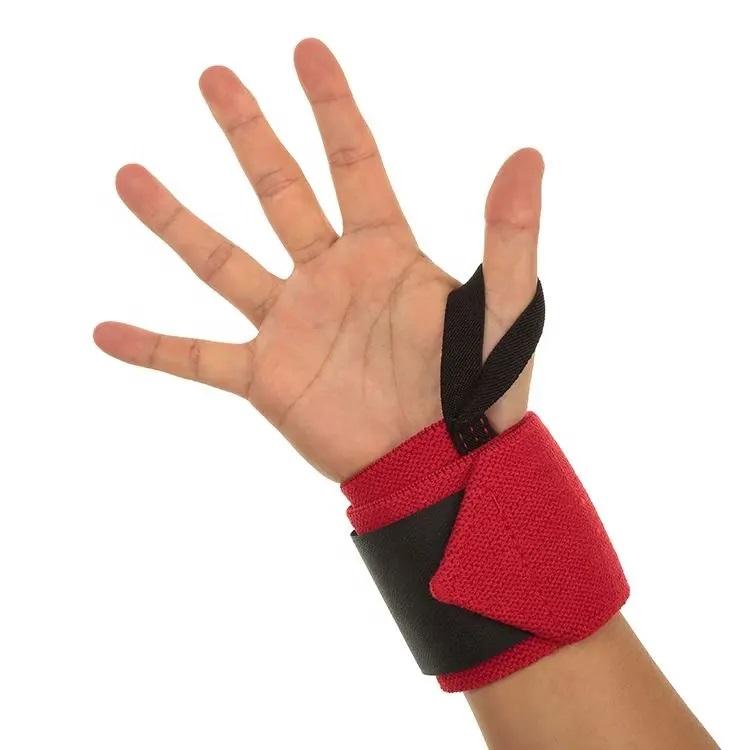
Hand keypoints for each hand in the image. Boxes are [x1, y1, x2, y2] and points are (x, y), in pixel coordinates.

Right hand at [93, 38, 543, 481]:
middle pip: (279, 190)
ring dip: (176, 221)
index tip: (305, 50)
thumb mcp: (500, 309)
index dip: (332, 106)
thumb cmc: (478, 393)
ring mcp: (292, 326)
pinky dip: (153, 348)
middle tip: (213, 76)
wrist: (440, 466)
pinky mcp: (267, 378)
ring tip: (131, 175)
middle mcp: (329, 277)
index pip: (353, 162)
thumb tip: (528, 155)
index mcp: (384, 252)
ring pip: (223, 262)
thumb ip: (509, 237)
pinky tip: (105, 332)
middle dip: (248, 133)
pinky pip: (198, 358)